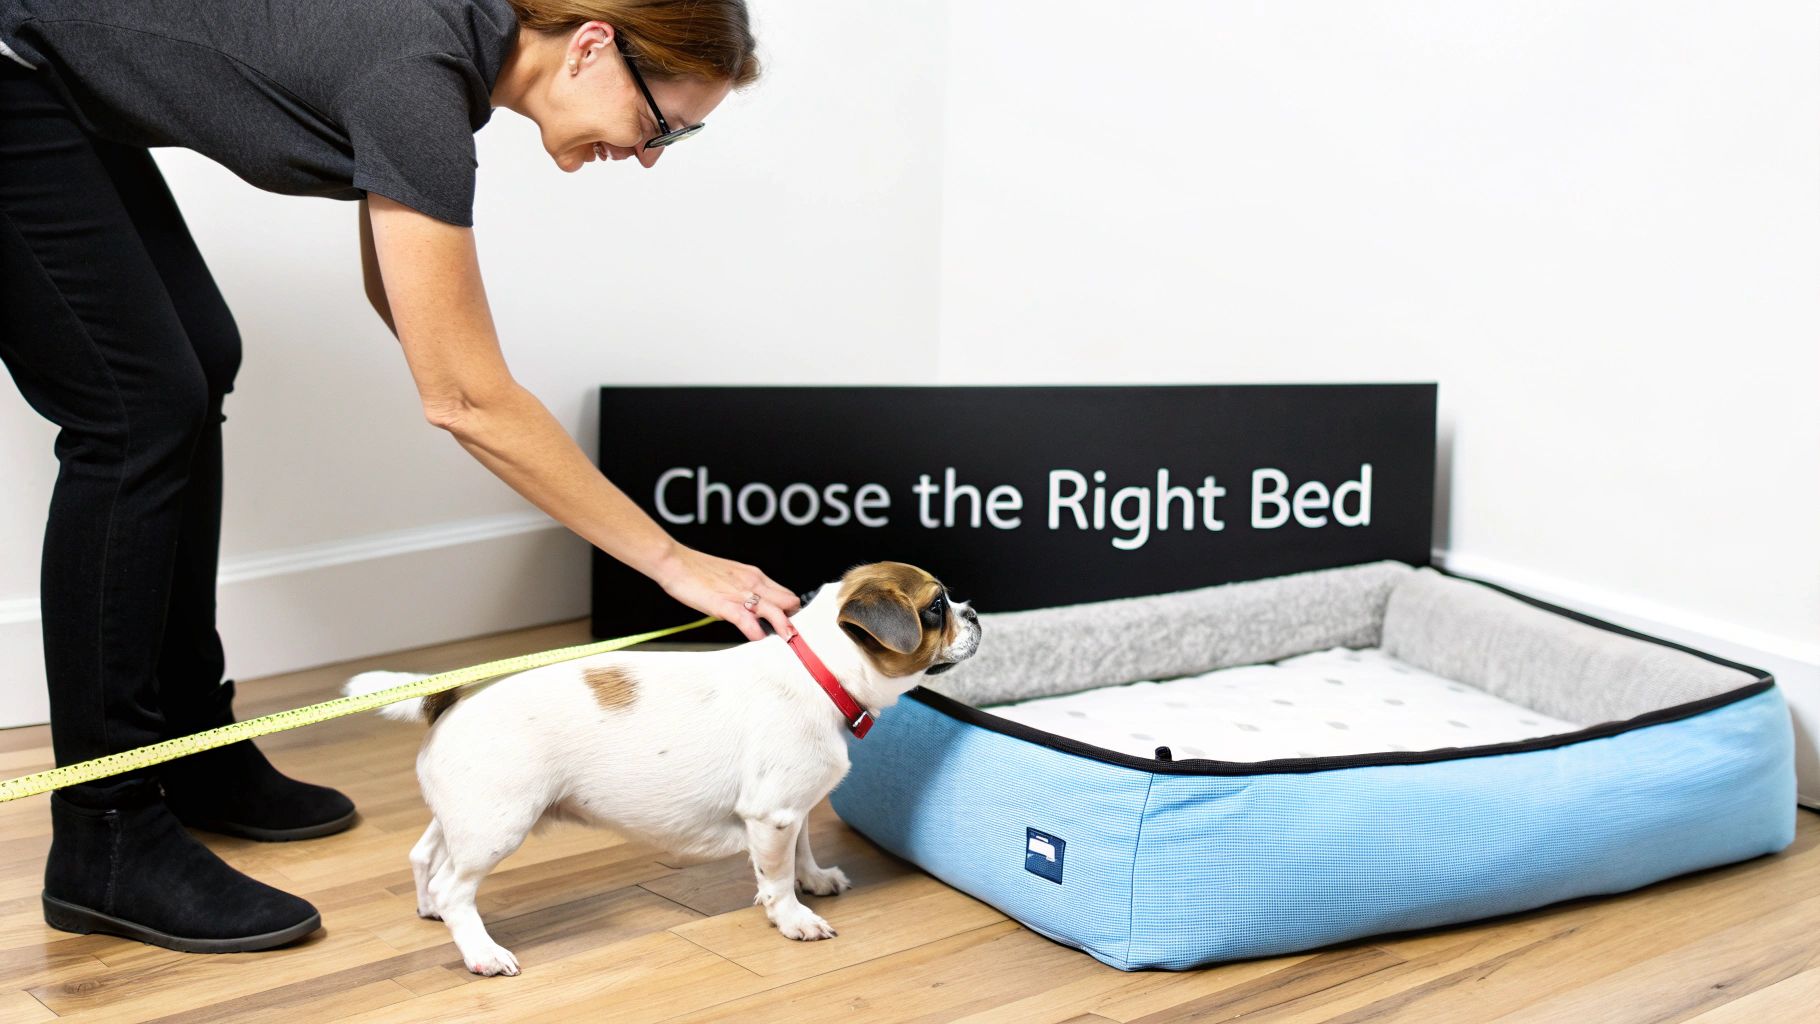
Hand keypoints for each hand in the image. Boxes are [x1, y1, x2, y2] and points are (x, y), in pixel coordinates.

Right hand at [650, 544, 801, 641]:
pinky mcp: (724, 604)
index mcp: (755, 576)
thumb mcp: (731, 575)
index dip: (792, 611)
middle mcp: (752, 583)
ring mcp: (740, 593)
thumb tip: (755, 606)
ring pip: (775, 611)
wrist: (675, 562)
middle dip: (793, 621)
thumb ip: (746, 589)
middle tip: (793, 636)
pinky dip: (756, 632)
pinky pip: (747, 620)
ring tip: (787, 640)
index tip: (793, 624)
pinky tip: (757, 638)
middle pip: (788, 603)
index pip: (786, 595)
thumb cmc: (698, 569)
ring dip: (783, 628)